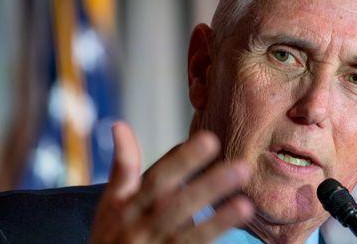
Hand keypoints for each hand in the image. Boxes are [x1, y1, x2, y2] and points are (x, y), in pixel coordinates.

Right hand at [90, 122, 253, 242]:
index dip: (181, 161)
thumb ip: (122, 166)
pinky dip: (212, 239)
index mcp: (129, 207)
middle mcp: (142, 228)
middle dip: (208, 187)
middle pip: (178, 206)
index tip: (210, 139)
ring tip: (246, 205)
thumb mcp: (110, 203)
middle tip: (242, 168)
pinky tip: (235, 226)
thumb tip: (120, 124)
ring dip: (218, 221)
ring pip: (190, 236)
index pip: (157, 180)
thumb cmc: (111, 235)